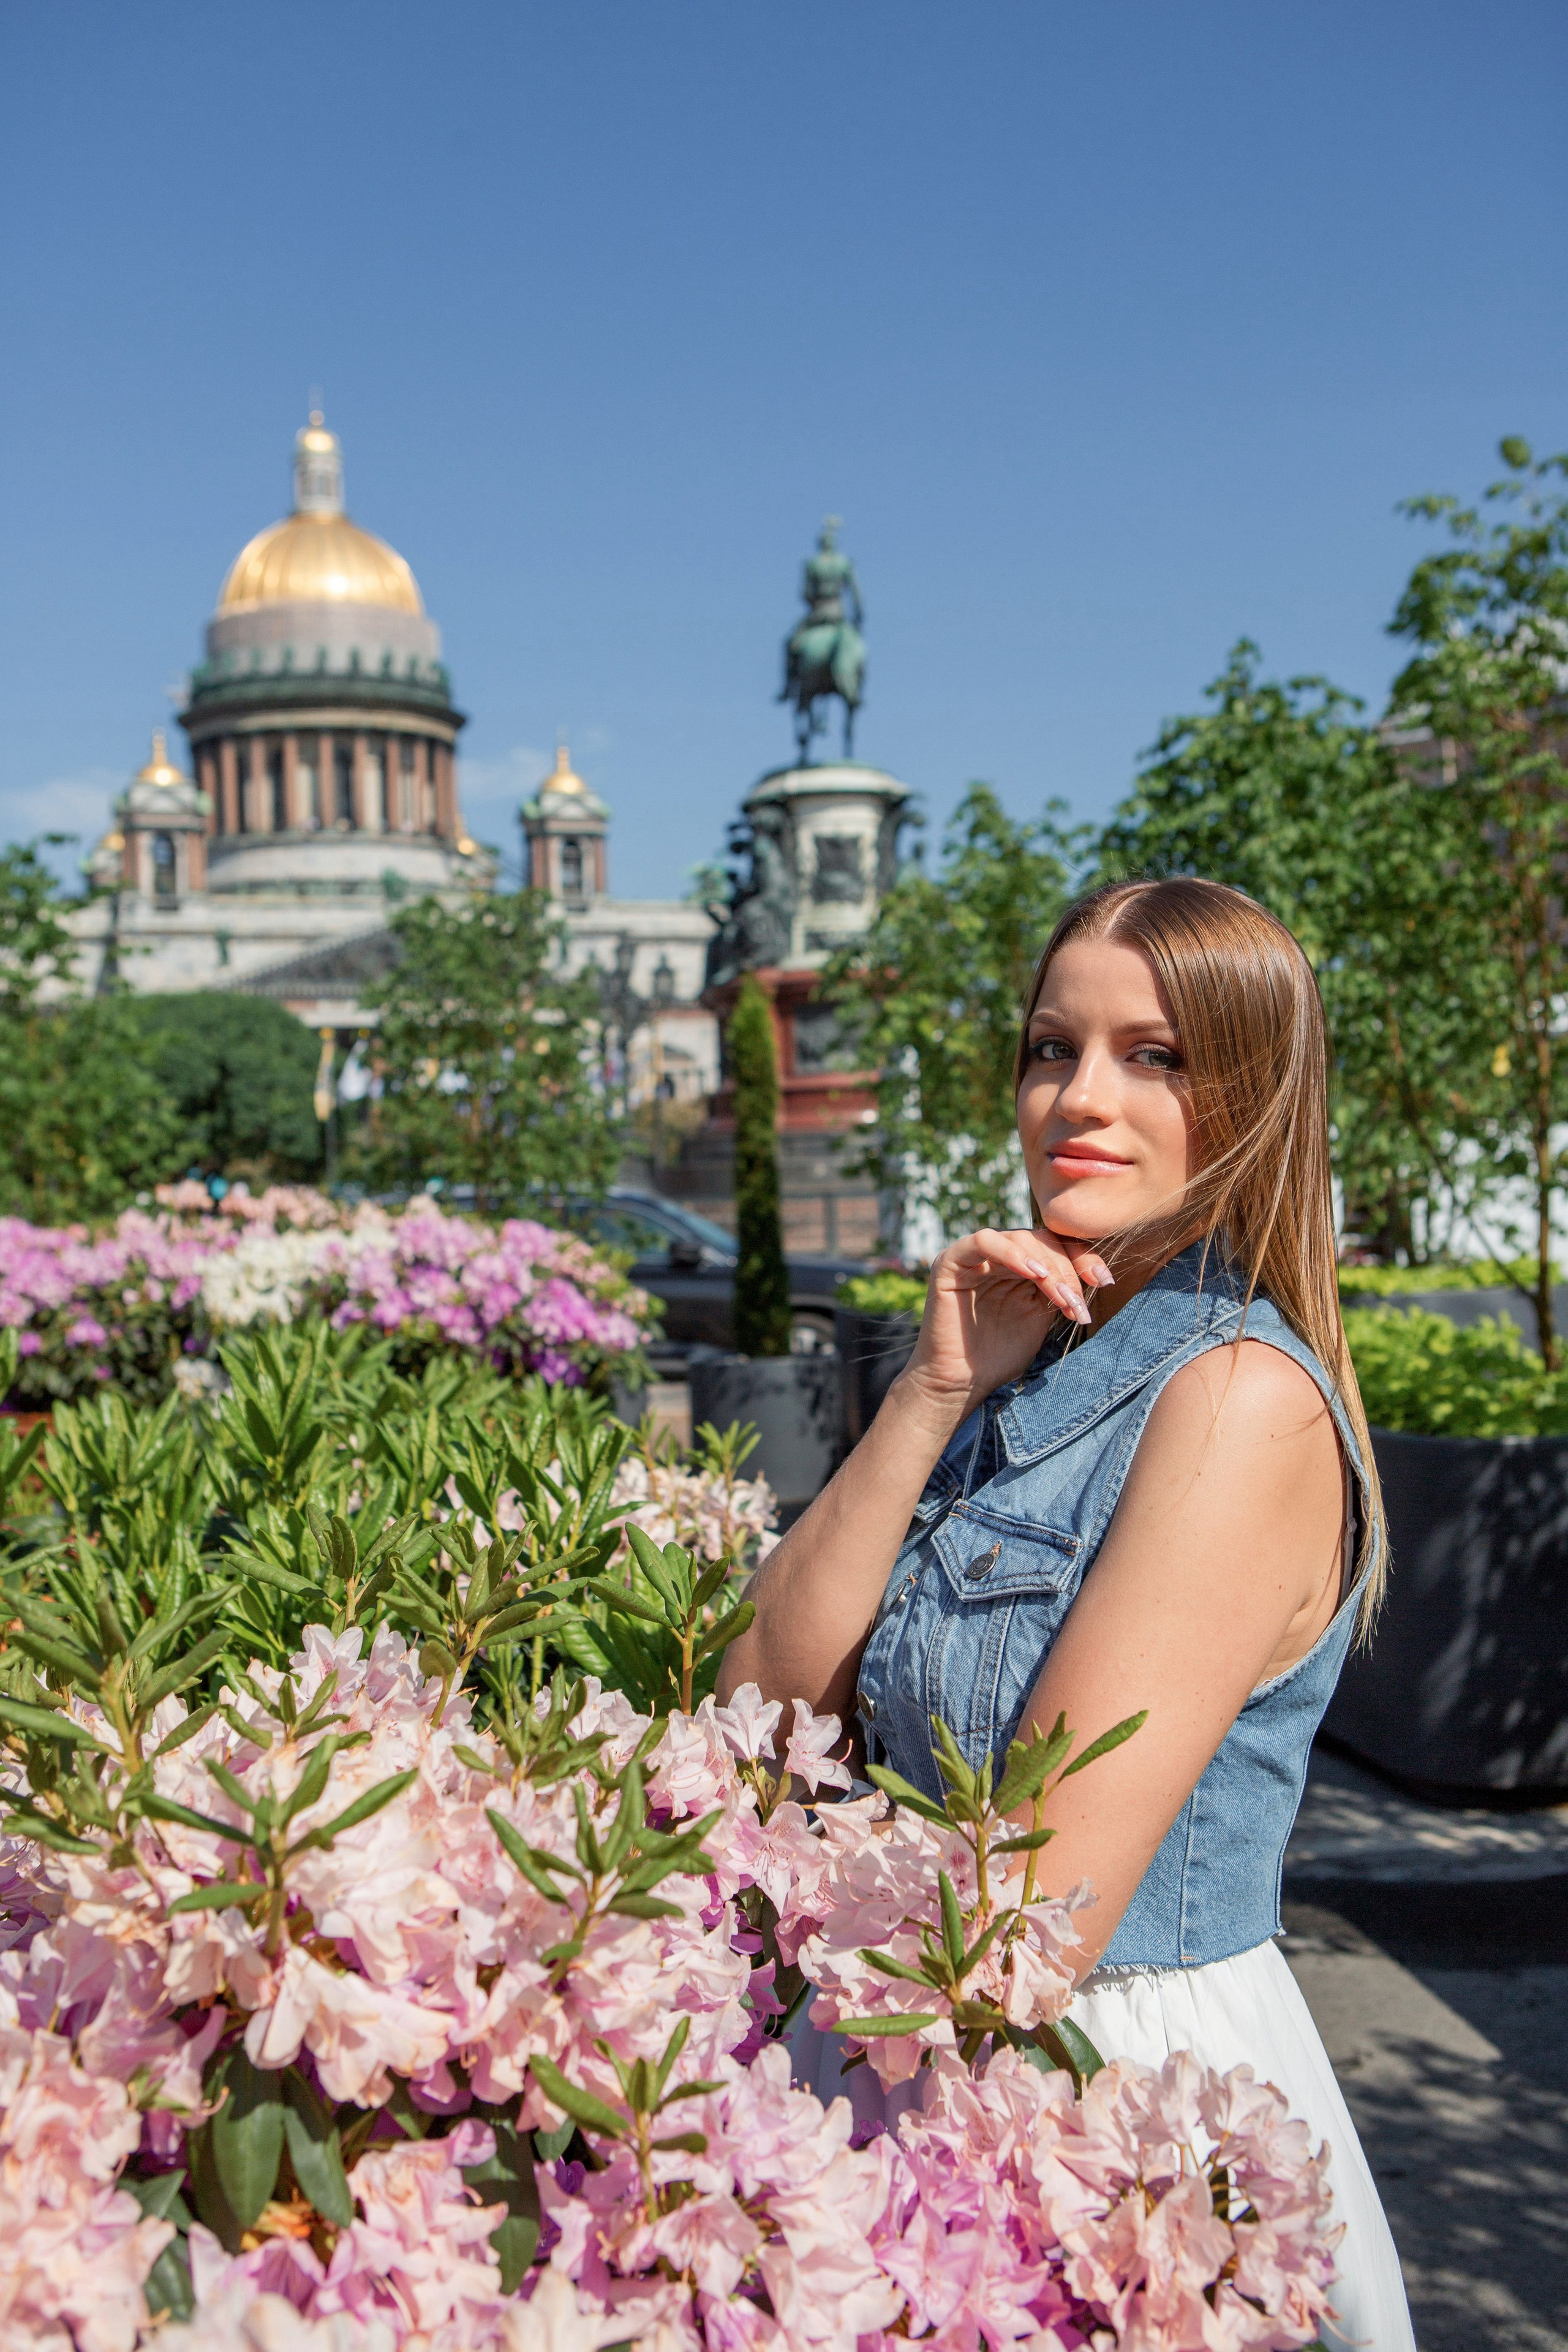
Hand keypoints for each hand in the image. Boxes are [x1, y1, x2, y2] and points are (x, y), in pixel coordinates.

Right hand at [896, 1227, 1113, 1433]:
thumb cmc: (1000, 1355)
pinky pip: (983, 1241)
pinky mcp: (951, 1262)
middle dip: (1068, 1269)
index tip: (1105, 1281)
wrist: (962, 1382)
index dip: (1084, 1258)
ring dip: (1048, 1266)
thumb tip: (1097, 1274)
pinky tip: (1033, 1273)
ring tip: (1061, 1297)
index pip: (1057, 1246)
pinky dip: (1011, 1253)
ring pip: (1020, 1238)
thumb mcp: (1041, 1317)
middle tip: (1077, 1303)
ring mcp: (974, 1256)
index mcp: (1021, 1266)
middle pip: (1043, 1240)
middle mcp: (998, 1255)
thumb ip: (1059, 1291)